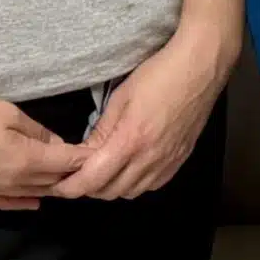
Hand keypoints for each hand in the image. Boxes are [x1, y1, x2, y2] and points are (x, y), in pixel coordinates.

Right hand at [0, 91, 85, 210]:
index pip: (65, 163)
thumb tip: (58, 144)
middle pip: (53, 182)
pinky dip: (24, 202)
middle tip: (91, 166)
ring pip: (33, 194)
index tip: (102, 152)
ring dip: (53, 188)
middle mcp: (12, 182)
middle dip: (73, 174)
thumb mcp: (7, 113)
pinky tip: (34, 202)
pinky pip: (6, 204)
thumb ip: (36, 131)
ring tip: (70, 180)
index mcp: (25, 161)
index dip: (85, 158)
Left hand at [50, 29, 234, 201]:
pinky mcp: (181, 159)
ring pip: (132, 193)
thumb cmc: (158, 74)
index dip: (71, 187)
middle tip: (79, 174)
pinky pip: (153, 185)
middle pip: (110, 192)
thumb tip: (86, 153)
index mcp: (130, 141)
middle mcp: (149, 158)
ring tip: (105, 172)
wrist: (200, 67)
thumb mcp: (121, 98)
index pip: (92, 180)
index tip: (59, 185)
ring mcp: (168, 161)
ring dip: (113, 187)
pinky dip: (136, 184)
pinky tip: (132, 168)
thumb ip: (102, 130)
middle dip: (89, 188)